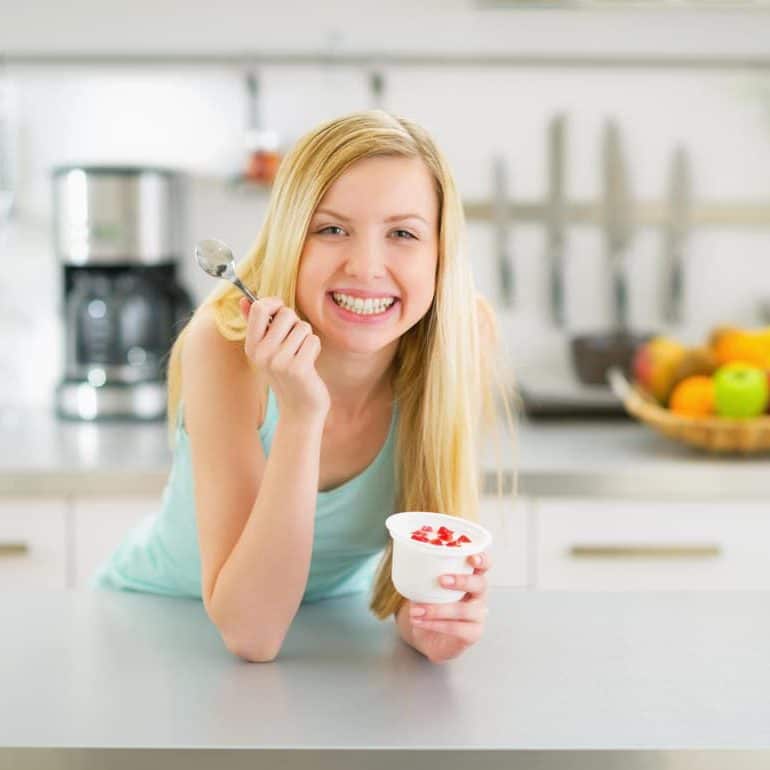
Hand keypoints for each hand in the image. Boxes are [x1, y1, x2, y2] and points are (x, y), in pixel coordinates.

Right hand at [240, 297, 329, 420]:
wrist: (299, 408)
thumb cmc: (286, 373)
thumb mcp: (267, 350)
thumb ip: (256, 324)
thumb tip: (244, 299)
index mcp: (251, 346)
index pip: (259, 308)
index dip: (275, 304)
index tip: (281, 313)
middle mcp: (262, 353)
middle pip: (286, 314)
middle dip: (296, 323)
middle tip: (294, 342)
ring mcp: (279, 362)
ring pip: (303, 327)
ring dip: (307, 338)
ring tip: (301, 355)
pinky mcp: (298, 368)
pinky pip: (313, 340)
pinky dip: (314, 348)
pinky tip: (309, 363)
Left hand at [404, 551, 490, 663]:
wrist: (429, 634)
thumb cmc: (432, 603)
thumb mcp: (428, 586)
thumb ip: (427, 574)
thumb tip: (409, 560)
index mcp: (471, 577)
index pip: (485, 565)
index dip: (482, 559)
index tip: (471, 558)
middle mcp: (479, 595)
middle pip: (480, 584)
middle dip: (462, 581)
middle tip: (441, 580)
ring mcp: (478, 615)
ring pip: (464, 610)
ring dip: (438, 609)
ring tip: (416, 610)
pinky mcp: (473, 634)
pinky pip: (456, 628)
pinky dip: (434, 624)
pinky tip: (419, 621)